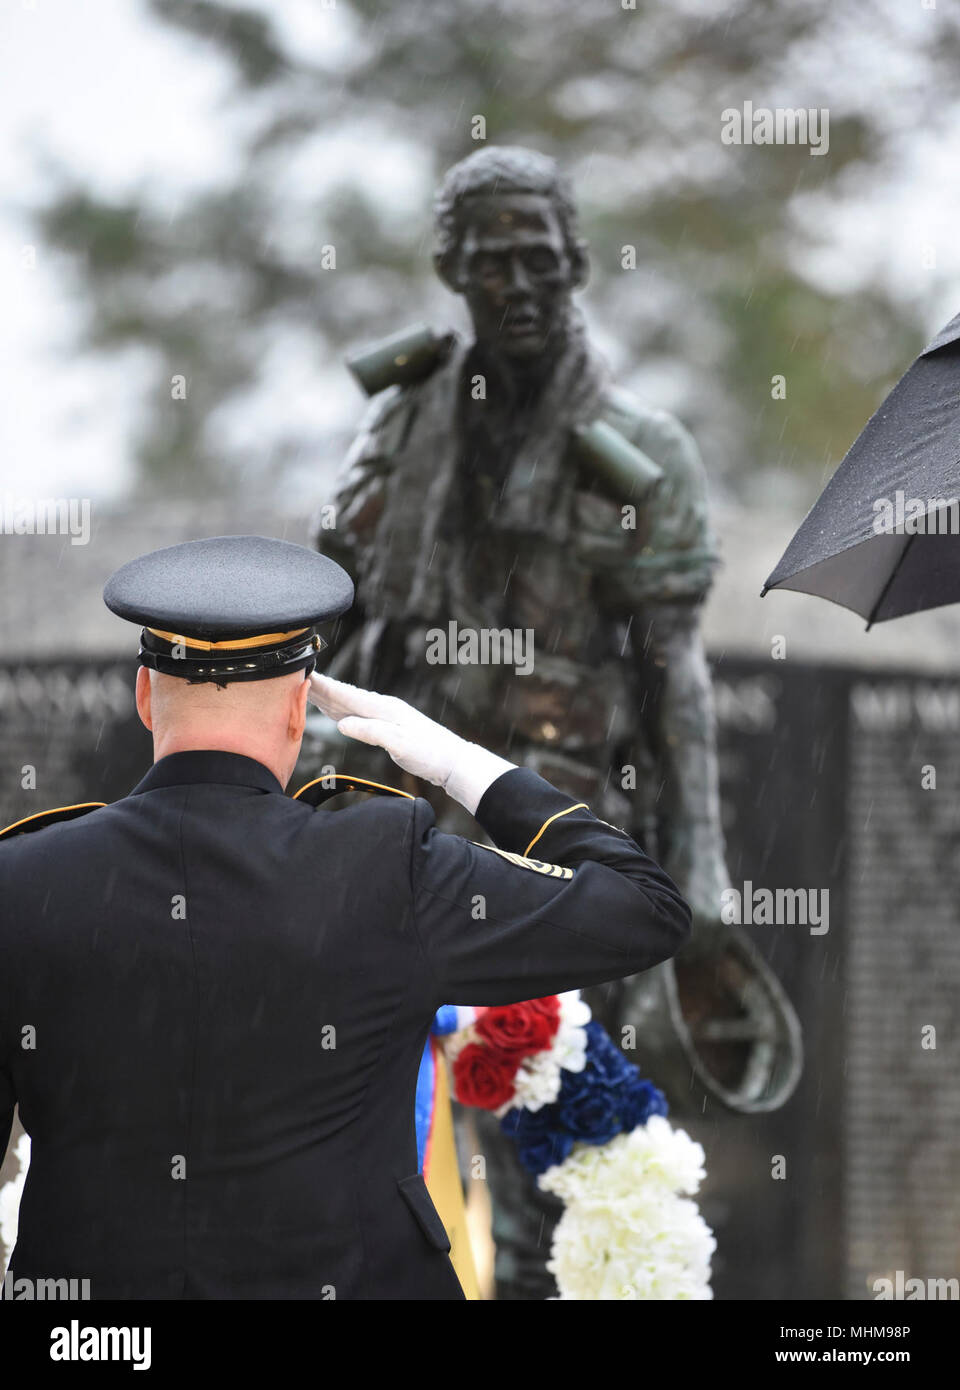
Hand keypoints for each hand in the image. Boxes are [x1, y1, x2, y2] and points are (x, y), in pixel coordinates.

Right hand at [307, 673, 515, 812]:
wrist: (453, 762)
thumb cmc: (430, 754)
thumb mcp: (399, 745)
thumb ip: (371, 732)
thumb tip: (342, 724)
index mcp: (383, 709)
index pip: (347, 695)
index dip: (325, 687)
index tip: (304, 675)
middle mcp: (382, 708)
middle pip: (345, 695)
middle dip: (320, 687)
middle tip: (294, 676)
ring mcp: (385, 716)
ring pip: (349, 703)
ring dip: (328, 697)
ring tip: (307, 689)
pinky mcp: (387, 727)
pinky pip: (357, 715)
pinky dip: (341, 710)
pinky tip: (335, 712)